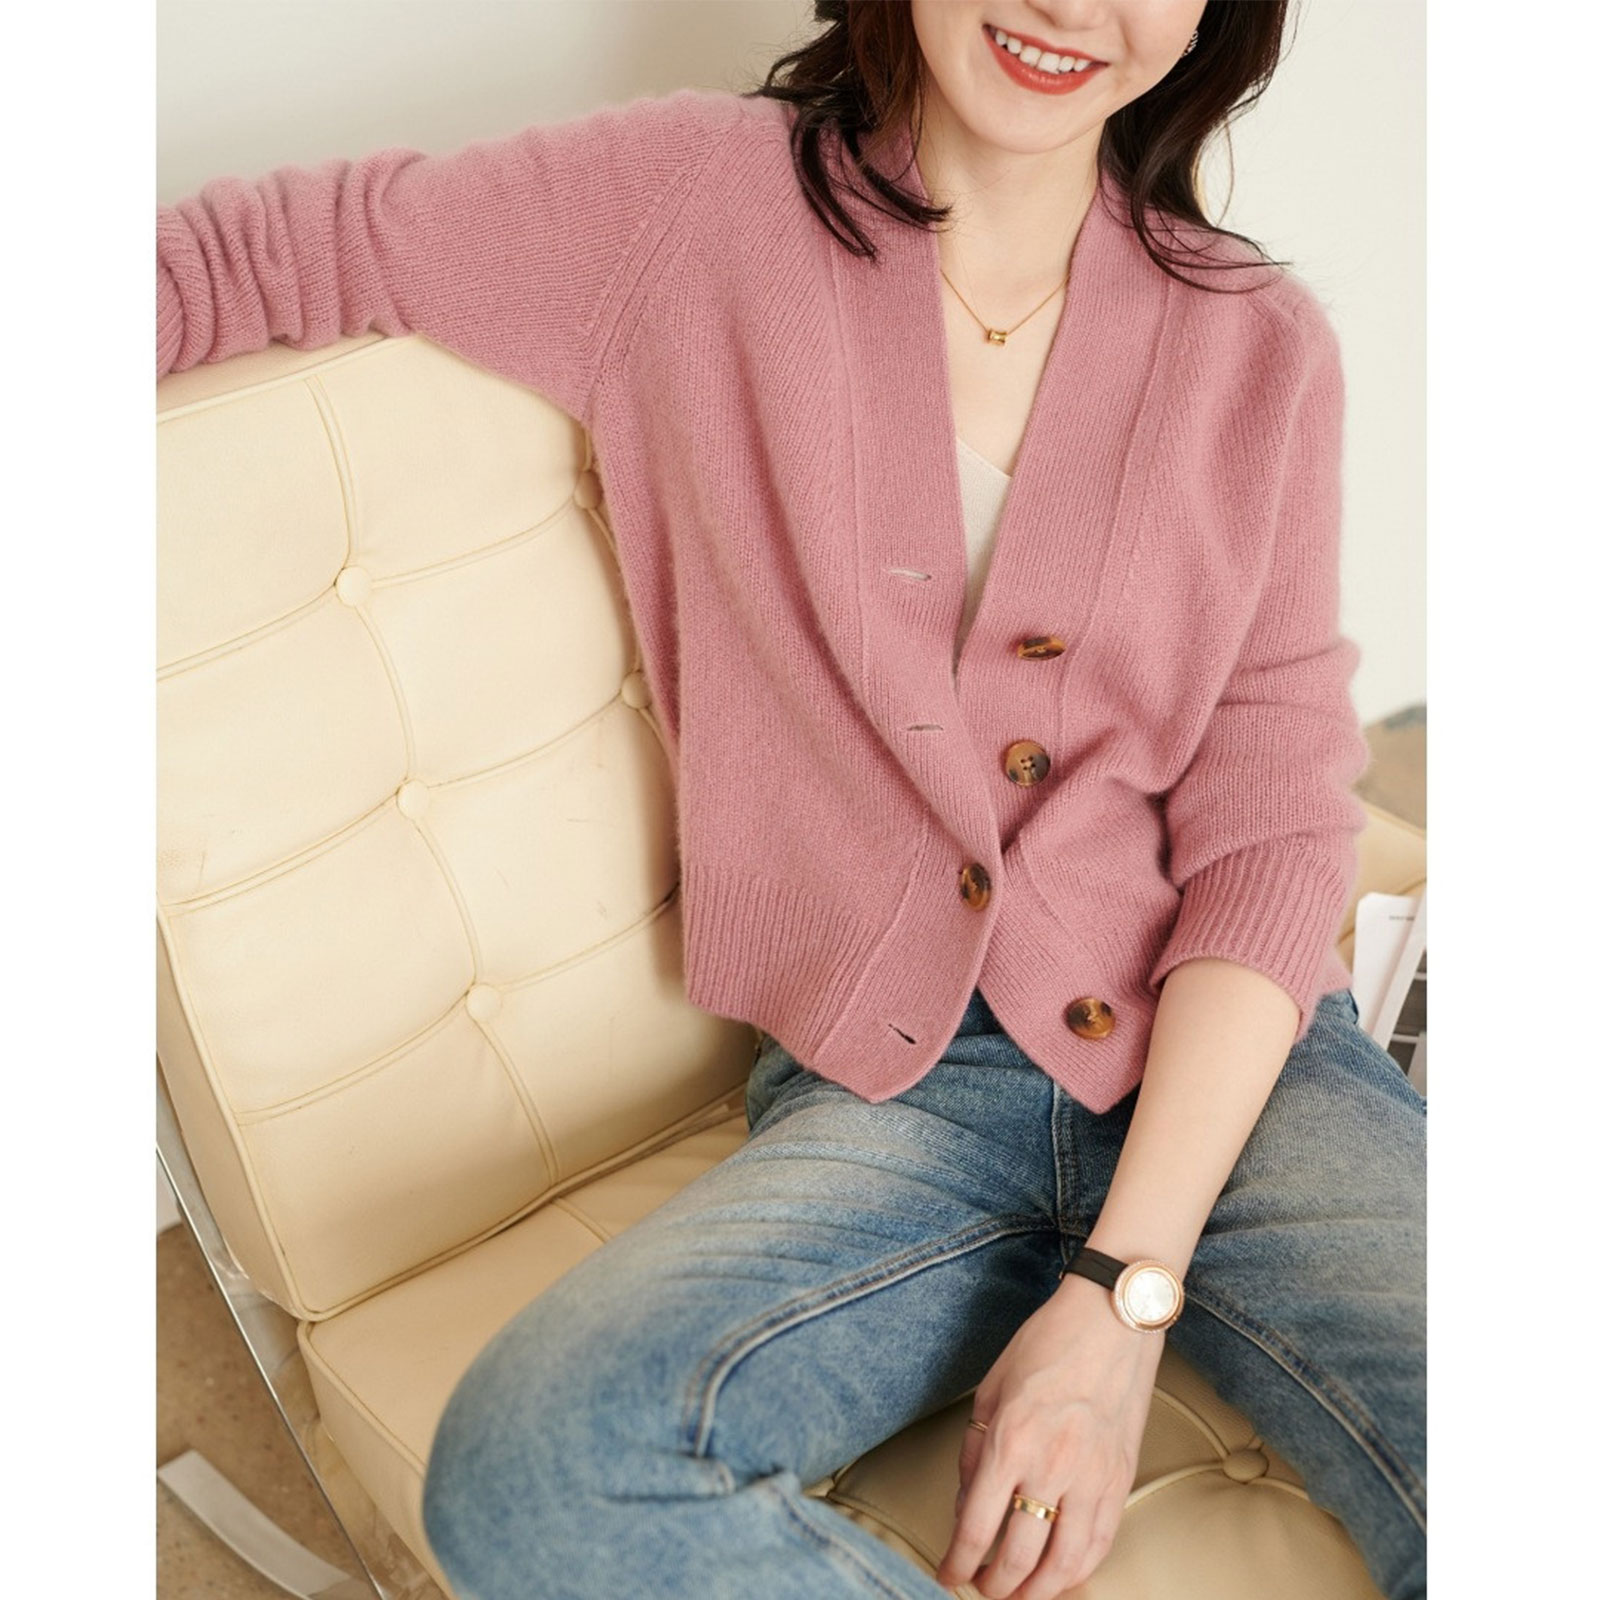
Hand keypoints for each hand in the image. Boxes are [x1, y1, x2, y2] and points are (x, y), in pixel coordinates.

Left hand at [935, 1272, 1163, 1597]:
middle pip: (1019, 1556)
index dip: (959, 1562)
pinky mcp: (1120, 1479)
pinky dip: (1078, 1571)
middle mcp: (1052, 1465)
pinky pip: (1100, 1543)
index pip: (977, 1526)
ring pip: (1064, 1563)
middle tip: (982, 1589)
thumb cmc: (1048, 1344)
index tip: (948, 1575)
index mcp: (1011, 1440)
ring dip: (1037, 1591)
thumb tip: (967, 1507)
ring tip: (1019, 1595)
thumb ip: (975, 1453)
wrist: (1111, 1320)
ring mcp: (1092, 1476)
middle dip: (994, 1585)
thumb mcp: (990, 1390)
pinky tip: (1061, 1576)